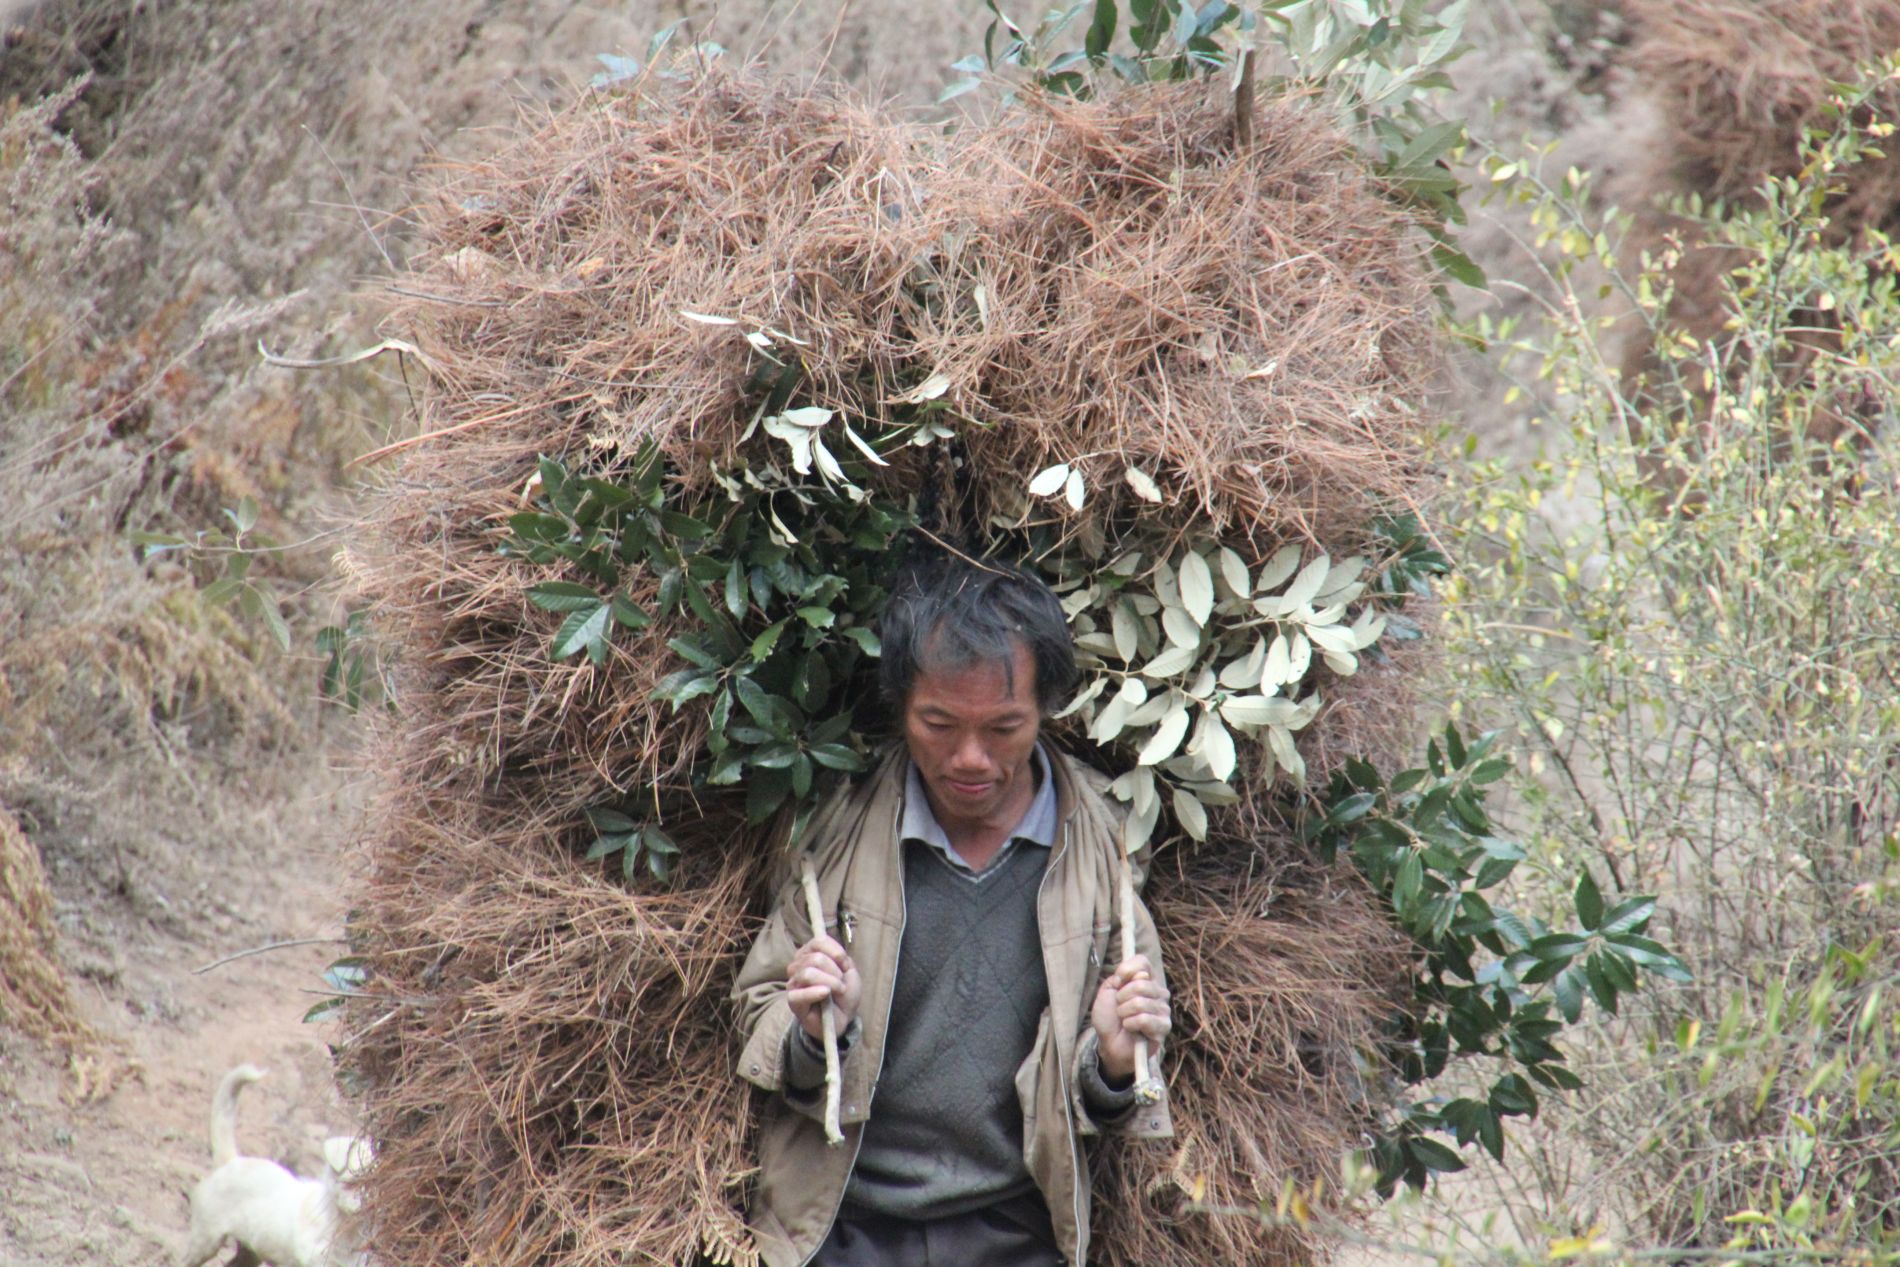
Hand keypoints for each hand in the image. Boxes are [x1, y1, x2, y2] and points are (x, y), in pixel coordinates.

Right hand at [786, 933, 861, 1041]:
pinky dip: (815, 993)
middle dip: (836, 972)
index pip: (818, 942)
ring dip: (830, 983)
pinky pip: (799, 994)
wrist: (842, 1017)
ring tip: (838, 991)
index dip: (836, 952)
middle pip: (816, 958)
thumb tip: (836, 955)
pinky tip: (825, 994)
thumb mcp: (849, 970)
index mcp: (809, 954)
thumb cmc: (843, 992)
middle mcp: (797, 966)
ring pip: (808, 973)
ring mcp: (793, 983)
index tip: (845, 965)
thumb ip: (842, 958)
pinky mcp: (793, 1002)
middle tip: (841, 984)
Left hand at [1090, 954, 1169, 1083]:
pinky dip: (1130, 1024)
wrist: (1109, 1043)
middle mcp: (1158, 992)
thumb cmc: (1109, 1018)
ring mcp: (1163, 1009)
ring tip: (1124, 1019)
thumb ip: (1120, 976)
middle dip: (1121, 998)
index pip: (1142, 961)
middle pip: (1140, 983)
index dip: (1126, 970)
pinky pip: (1144, 1019)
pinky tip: (1131, 1029)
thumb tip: (1138, 974)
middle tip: (1119, 1008)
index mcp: (1146, 979)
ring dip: (1124, 1013)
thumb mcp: (1108, 991)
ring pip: (1140, 1002)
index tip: (1117, 982)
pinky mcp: (1164, 1026)